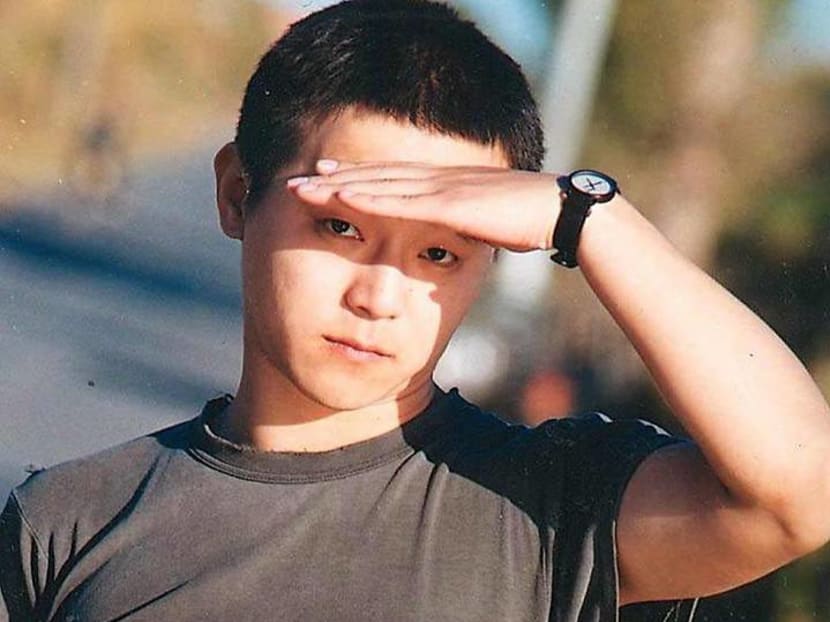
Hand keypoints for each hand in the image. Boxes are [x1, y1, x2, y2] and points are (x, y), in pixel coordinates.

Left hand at [286, 160, 560, 252]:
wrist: (558, 211)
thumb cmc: (526, 221)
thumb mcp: (484, 223)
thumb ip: (461, 228)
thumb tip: (451, 241)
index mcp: (443, 185)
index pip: (390, 180)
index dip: (355, 179)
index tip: (326, 180)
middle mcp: (436, 180)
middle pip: (376, 178)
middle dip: (335, 180)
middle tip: (298, 181)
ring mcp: (442, 188)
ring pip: (380, 185)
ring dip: (340, 187)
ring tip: (304, 189)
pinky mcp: (451, 203)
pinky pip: (402, 201)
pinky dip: (370, 198)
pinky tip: (343, 196)